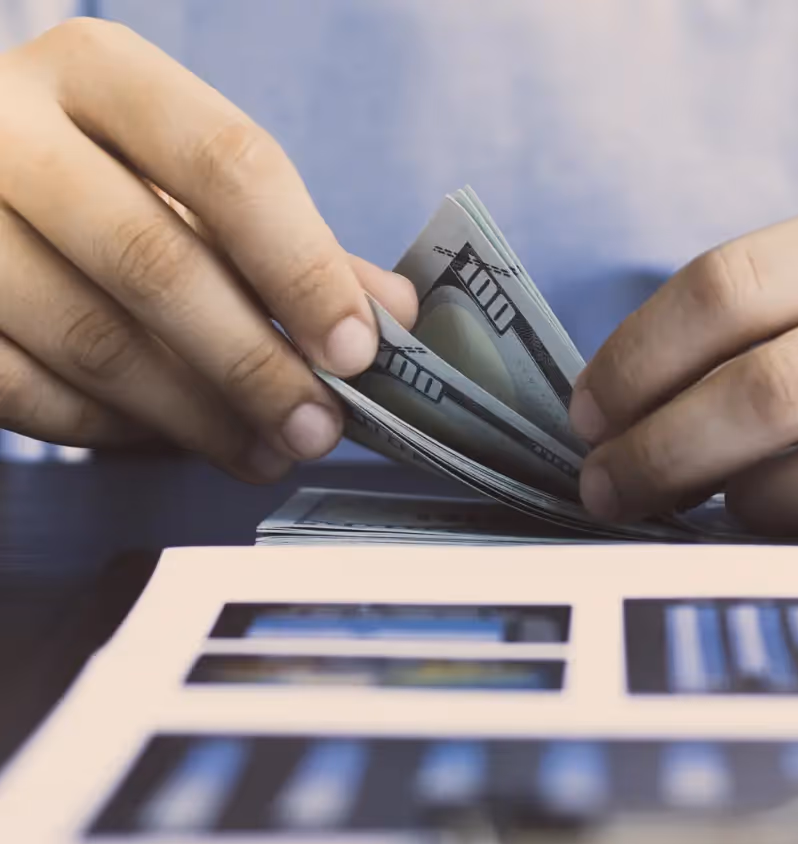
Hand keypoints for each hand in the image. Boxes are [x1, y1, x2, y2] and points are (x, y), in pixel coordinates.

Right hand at [0, 19, 415, 479]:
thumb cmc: (104, 179)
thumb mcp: (190, 182)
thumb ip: (292, 240)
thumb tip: (394, 312)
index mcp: (99, 74)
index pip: (228, 165)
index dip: (304, 267)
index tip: (357, 350)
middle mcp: (7, 129)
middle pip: (155, 261)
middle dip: (254, 364)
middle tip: (318, 427)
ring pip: (91, 340)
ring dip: (198, 415)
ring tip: (267, 450)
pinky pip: (29, 392)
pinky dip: (115, 430)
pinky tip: (177, 437)